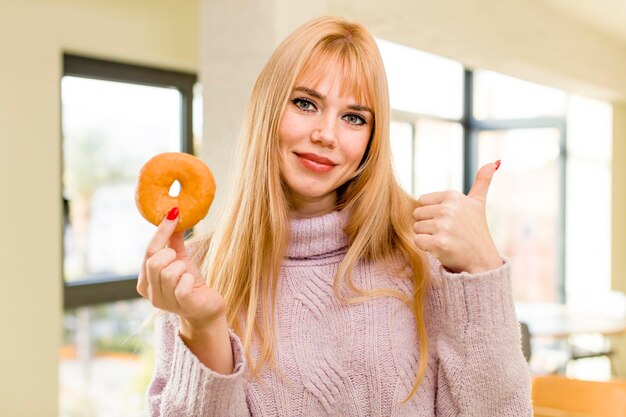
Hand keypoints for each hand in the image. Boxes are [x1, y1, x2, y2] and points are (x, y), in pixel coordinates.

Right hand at [137, 207, 226, 330]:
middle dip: (171, 255)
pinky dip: (190, 279)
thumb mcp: (180, 260)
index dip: (162, 231)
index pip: (149, 251)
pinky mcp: (181, 306)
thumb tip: (174, 214)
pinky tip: (192, 285)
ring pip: (168, 272)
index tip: (174, 213)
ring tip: (186, 275)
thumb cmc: (191, 283)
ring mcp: (164, 302)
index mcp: (145, 281)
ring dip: (182, 268)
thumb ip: (173, 241)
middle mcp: (150, 293)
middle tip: (180, 261)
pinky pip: (183, 284)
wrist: (207, 308)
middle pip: (154, 261)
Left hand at [412, 162, 502, 273]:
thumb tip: (494, 162)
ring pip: (416, 228)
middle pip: (417, 214)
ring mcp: (443, 226)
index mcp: (452, 196)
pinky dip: (426, 247)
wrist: (482, 260)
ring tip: (445, 239)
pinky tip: (440, 248)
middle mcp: (448, 208)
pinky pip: (417, 241)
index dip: (431, 212)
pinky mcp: (439, 242)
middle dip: (428, 224)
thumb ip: (482, 182)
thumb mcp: (479, 203)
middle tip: (446, 232)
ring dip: (427, 236)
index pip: (422, 201)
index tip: (448, 220)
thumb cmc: (476, 230)